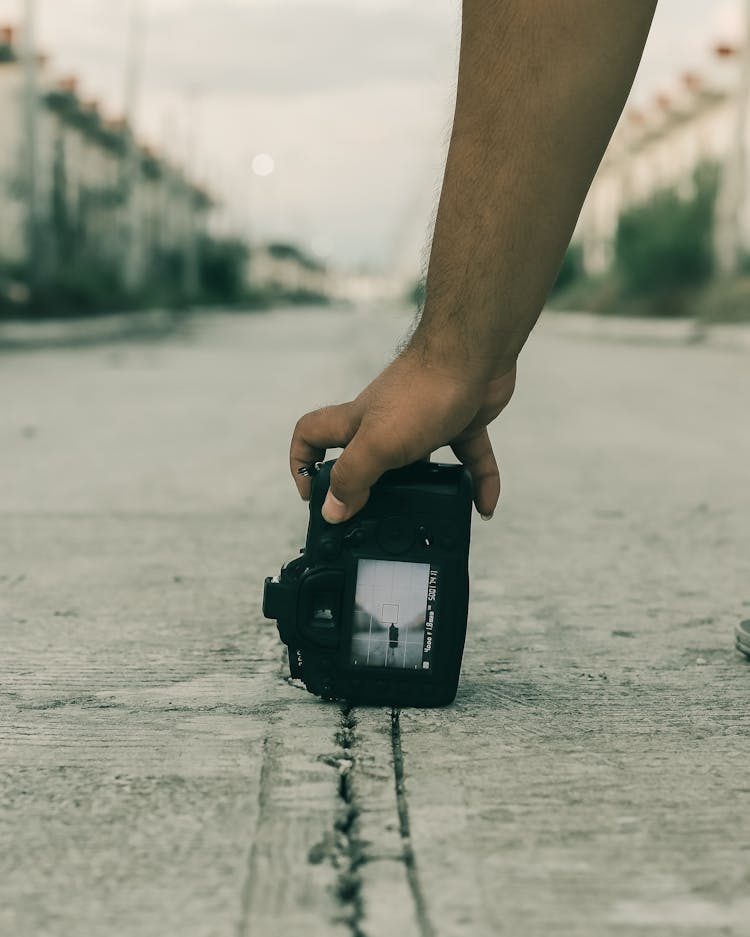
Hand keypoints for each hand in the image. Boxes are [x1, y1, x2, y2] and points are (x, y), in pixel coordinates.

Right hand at [290, 345, 515, 522]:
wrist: (475, 352)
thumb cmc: (423, 390)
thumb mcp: (376, 444)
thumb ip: (352, 477)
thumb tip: (332, 511)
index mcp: (357, 423)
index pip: (311, 435)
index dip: (302, 462)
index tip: (311, 494)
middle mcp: (386, 421)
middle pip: (364, 455)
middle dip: (365, 486)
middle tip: (372, 517)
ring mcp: (424, 420)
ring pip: (419, 461)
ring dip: (423, 487)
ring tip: (429, 517)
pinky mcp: (462, 420)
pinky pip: (469, 457)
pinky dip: (478, 480)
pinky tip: (485, 505)